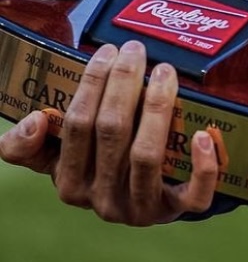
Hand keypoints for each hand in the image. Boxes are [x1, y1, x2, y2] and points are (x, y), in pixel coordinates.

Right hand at [0, 41, 219, 225]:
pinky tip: (203, 134)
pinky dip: (201, 165)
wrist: (146, 202)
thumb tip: (33, 120)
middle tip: (136, 49)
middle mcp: (102, 199)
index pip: (77, 126)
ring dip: (157, 108)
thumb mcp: (59, 158)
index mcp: (70, 183)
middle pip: (112, 132)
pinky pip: (193, 195)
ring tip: (165, 71)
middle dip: (124, 83)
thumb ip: (29, 145)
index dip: (91, 85)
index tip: (108, 51)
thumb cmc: (102, 167)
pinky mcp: (176, 211)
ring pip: (146, 155)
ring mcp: (140, 208)